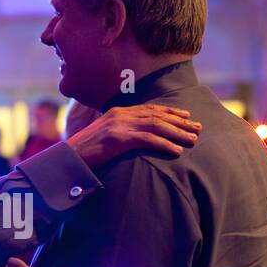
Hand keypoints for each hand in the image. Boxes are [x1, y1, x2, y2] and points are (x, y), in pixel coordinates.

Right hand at [65, 103, 200, 167]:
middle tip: (198, 127)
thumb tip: (134, 138)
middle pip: (157, 115)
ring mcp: (119, 126)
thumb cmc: (85, 152)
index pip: (149, 109)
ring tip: (193, 140)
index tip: (186, 115)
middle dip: (180, 121)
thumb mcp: (104, 136)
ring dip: (177, 133)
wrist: (68, 157)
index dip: (170, 112)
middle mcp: (120, 115)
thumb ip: (120, 132)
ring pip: (156, 126)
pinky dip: (164, 144)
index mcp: (118, 112)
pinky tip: (176, 150)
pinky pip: (147, 140)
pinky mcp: (118, 139)